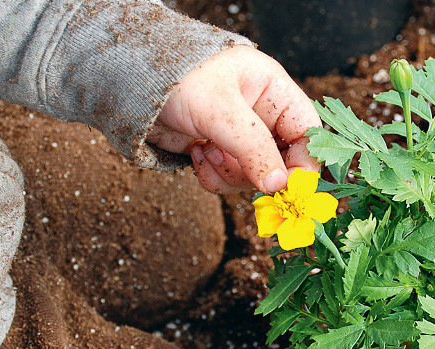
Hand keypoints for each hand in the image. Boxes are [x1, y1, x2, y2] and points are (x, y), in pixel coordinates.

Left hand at [147, 45, 321, 193]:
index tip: (289, 185)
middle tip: (236, 169)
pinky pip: (228, 179)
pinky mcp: (217, 151)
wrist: (127, 83)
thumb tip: (279, 185)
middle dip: (257, 171)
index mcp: (273, 91)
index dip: (303, 161)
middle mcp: (261, 114)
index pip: (307, 132)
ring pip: (254, 175)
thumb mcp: (220, 110)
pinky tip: (196, 153)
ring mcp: (239, 135)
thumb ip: (253, 148)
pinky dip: (212, 176)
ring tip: (206, 151)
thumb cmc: (176, 77)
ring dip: (230, 173)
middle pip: (282, 161)